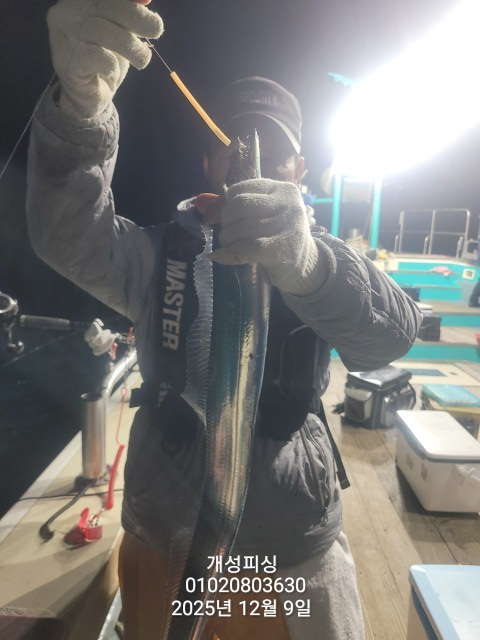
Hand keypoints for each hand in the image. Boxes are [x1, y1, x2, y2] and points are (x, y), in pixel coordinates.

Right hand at [47, 0, 163, 118]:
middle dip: (139, 19)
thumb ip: (129, 11)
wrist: (87, 97)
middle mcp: (66, 12)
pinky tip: (113, 72)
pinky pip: (98, 57)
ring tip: (142, 60)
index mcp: (80, 0)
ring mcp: (64, 36)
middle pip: (108, 7)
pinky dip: (113, 66)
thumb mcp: (121, 32)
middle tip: (156, 31)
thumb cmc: (104, 60)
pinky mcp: (67, 61)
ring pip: (104, 31)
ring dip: (132, 48)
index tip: (148, 2)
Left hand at [203, 179, 324, 295]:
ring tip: (231, 247)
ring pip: (240, 227)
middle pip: (239, 205)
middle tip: (227, 236)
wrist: (306, 265)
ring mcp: (287, 225)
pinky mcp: (282, 248)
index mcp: (282, 189)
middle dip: (226, 222)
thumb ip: (245, 207)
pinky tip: (221, 257)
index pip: (241, 188)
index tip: (224, 218)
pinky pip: (246, 248)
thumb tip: (208, 211)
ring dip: (227, 240)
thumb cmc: (280, 237)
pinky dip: (230, 253)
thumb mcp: (268, 215)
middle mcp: (287, 203)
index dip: (225, 204)